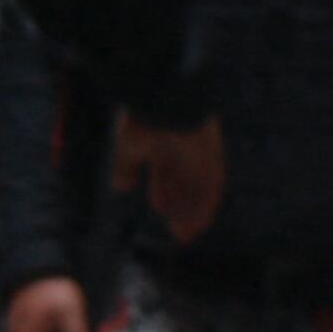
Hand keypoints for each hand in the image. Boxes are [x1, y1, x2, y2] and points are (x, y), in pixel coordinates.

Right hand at [114, 114, 226, 244]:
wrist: (163, 98)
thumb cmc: (143, 118)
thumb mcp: (129, 147)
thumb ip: (126, 167)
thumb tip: (120, 187)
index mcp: (162, 140)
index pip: (166, 171)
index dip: (164, 192)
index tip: (162, 209)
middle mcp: (183, 145)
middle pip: (185, 181)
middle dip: (180, 206)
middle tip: (178, 230)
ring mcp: (199, 148)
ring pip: (198, 185)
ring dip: (193, 210)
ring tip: (187, 233)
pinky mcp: (212, 151)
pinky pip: (212, 182)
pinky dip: (206, 204)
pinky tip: (201, 222)